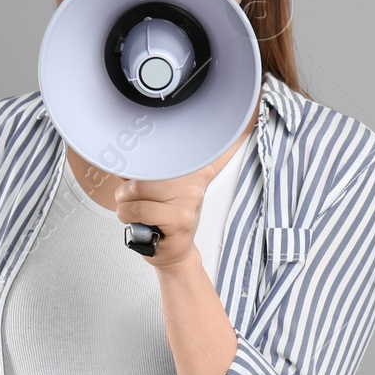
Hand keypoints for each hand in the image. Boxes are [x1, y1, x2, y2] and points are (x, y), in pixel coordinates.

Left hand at [115, 136, 246, 270]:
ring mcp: (190, 200)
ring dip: (125, 205)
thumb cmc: (163, 221)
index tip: (249, 121)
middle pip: (146, 171)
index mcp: (193, 173)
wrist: (171, 253)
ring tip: (136, 212)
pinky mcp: (180, 218)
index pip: (213, 150)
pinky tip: (138, 223)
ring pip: (137, 190)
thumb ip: (152, 172)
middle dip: (128, 189)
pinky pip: (139, 209)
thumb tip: (134, 161)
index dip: (230, 136)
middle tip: (135, 200)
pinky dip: (128, 216)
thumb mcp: (162, 191)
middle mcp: (195, 183)